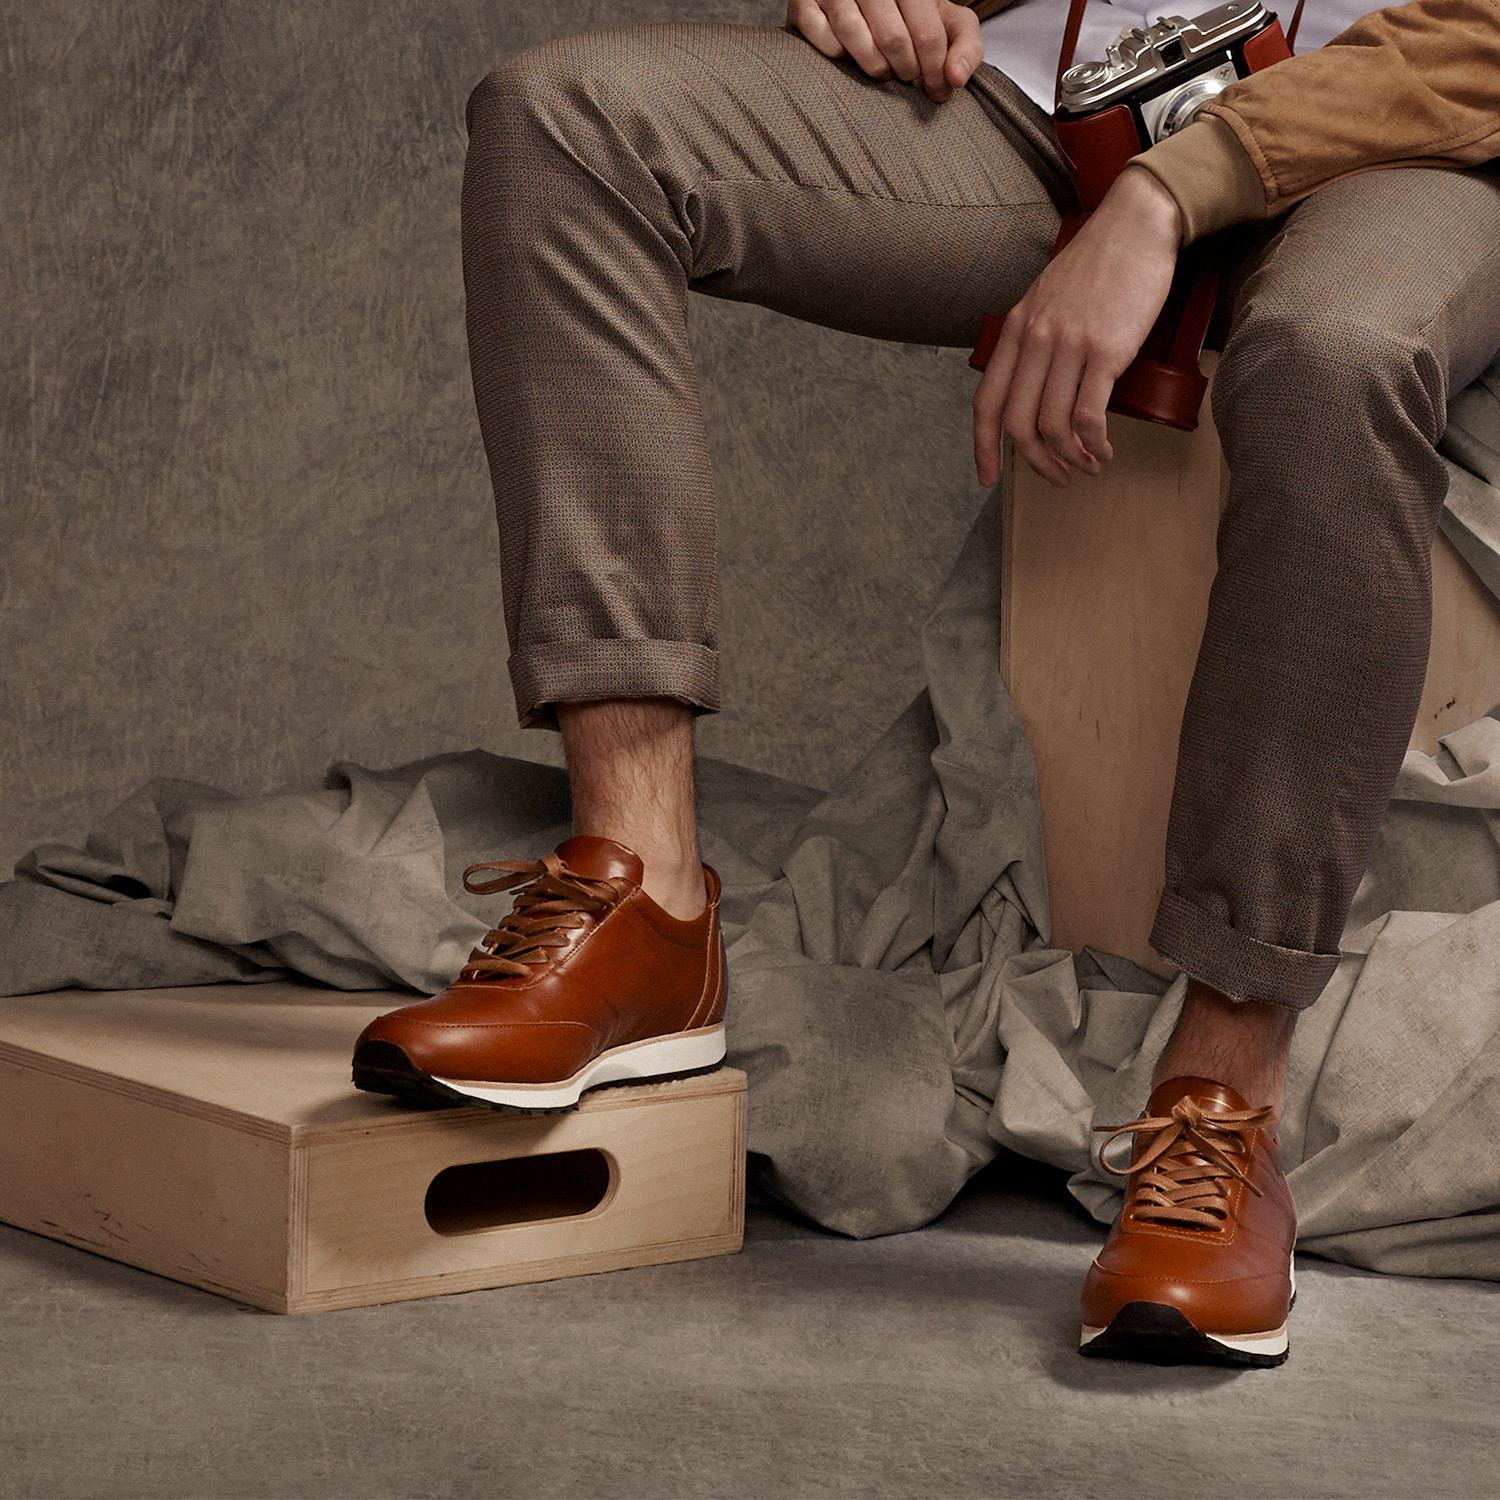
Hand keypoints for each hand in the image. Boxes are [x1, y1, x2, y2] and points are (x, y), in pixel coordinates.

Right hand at [786, 0, 983, 101]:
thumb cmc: (910, 16)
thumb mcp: (946, 23)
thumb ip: (965, 46)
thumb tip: (956, 79)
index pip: (928, 32)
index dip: (936, 70)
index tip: (938, 90)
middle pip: (893, 39)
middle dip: (906, 69)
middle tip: (908, 76)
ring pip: (857, 39)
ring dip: (876, 68)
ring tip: (885, 70)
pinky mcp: (806, 7)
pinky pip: (827, 43)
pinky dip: (842, 58)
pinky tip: (852, 57)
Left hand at [973, 166, 1182, 488]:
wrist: (1137, 224)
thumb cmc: (1098, 263)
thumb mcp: (1045, 297)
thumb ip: (1032, 338)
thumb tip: (1029, 385)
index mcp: (1015, 329)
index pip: (986, 403)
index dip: (983, 448)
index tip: (988, 477)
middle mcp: (1035, 339)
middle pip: (1018, 424)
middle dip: (1036, 463)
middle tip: (1056, 478)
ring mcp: (1068, 344)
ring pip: (1053, 425)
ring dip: (1070, 458)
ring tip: (1088, 466)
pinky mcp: (1106, 349)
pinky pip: (1089, 415)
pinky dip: (1094, 443)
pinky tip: (1104, 449)